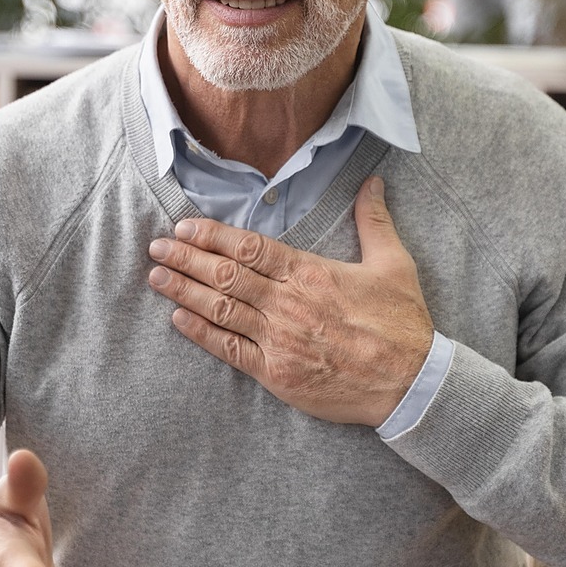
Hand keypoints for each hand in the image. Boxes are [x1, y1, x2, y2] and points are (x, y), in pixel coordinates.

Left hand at [145, 176, 433, 427]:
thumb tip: (373, 183)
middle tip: (156, 247)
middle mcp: (288, 304)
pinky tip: (179, 319)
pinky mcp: (276, 374)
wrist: (409, 383)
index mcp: (310, 273)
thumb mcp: (394, 264)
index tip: (185, 227)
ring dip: (184, 291)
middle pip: (225, 275)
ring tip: (157, 277)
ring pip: (221, 309)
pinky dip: (201, 333)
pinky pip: (230, 350)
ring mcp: (279, 340)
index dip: (212, 236)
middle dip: (186, 259)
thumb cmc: (402, 323)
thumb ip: (374, 221)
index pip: (249, 247)